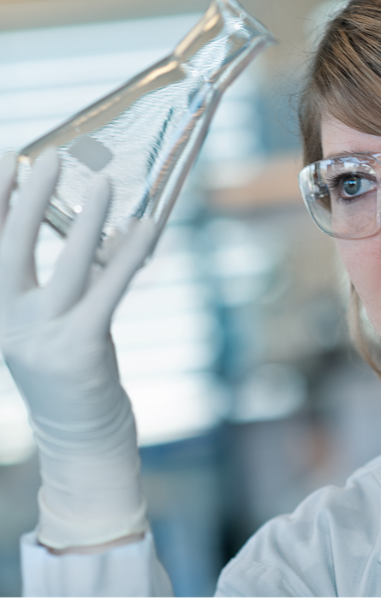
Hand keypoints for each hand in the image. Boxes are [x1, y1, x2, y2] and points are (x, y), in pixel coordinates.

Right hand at [0, 149, 156, 549]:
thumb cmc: (74, 380)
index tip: (9, 160)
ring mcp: (43, 341)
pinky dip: (126, 257)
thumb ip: (72, 288)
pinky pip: (108, 292)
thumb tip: (106, 234)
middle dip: (26, 201)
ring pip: (66, 268)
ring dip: (84, 221)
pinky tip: (145, 227)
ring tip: (103, 181)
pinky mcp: (80, 351)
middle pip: (11, 251)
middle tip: (48, 157)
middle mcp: (10, 327)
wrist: (81, 444)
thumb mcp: (58, 330)